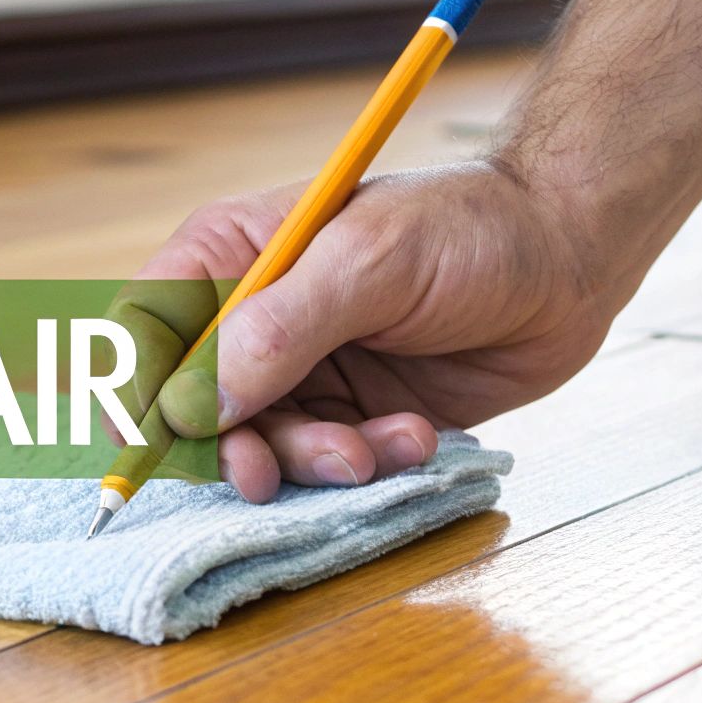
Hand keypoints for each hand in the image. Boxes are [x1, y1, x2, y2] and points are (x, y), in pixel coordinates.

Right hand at [107, 159, 615, 502]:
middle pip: (191, 407)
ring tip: (372, 448)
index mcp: (231, 255)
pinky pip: (327, 462)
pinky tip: (416, 435)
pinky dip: (367, 463)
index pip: (144, 329)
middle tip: (266, 475)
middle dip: (232, 446)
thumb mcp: (371, 261)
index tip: (148, 442)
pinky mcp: (351, 413)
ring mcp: (301, 370)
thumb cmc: (469, 228)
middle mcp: (253, 318)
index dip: (132, 391)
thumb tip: (197, 403)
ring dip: (312, 460)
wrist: (569, 259)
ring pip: (260, 446)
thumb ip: (281, 329)